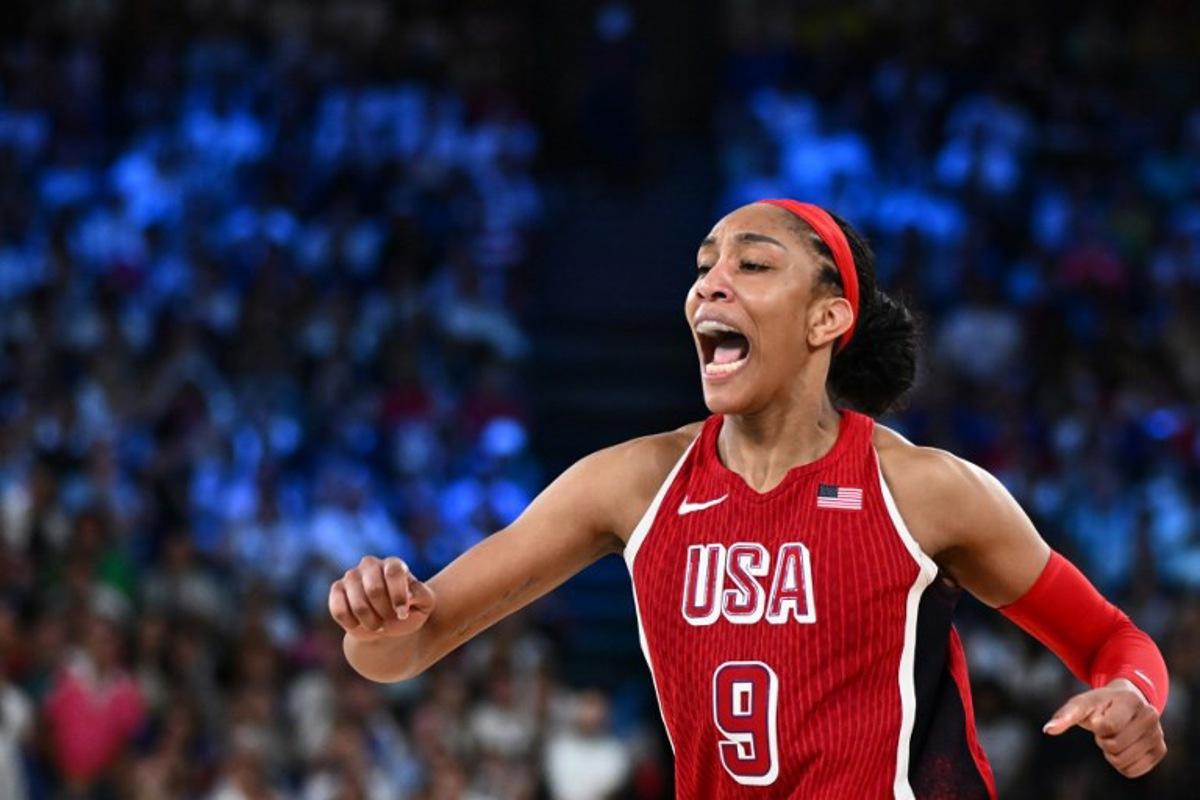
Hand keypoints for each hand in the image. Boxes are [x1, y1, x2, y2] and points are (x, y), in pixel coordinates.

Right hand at [329, 556, 435, 641]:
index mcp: (393, 564)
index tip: (402, 614)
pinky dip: (351, 623)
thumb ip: (422, 595)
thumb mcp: (424, 605)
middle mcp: (370, 564)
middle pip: (374, 589)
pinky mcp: (337, 590)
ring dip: (369, 621)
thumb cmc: (407, 611)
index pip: (394, 571)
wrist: (386, 626)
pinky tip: (359, 624)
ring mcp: (351, 576)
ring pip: (357, 603)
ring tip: (377, 625)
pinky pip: (339, 609)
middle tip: (389, 620)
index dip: (398, 595)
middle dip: (384, 612)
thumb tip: (408, 593)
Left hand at [1043, 680, 1166, 777]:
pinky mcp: (1160, 750)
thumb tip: (1047, 730)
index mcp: (1131, 700)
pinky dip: (1121, 764)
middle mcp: (1150, 716)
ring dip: (1111, 753)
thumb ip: (1065, 715)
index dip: (1096, 726)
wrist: (1125, 701)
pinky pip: (1132, 771)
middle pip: (1114, 746)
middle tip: (1106, 727)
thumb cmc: (1099, 703)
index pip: (1107, 727)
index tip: (1099, 716)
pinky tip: (1124, 746)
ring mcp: (1158, 734)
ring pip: (1122, 761)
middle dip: (1102, 739)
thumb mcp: (1081, 704)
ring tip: (1115, 735)